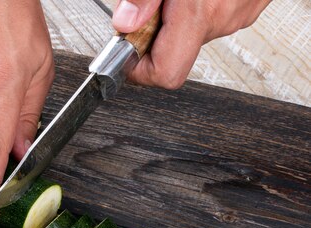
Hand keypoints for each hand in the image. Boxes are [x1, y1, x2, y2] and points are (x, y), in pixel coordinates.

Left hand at [112, 0, 270, 88]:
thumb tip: (125, 24)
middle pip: (175, 51)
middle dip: (154, 31)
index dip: (139, 69)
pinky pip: (213, 17)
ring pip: (193, 33)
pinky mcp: (249, 5)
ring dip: (176, 17)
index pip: (165, 73)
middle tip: (150, 5)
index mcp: (200, 12)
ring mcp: (240, 13)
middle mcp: (224, 19)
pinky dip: (198, 6)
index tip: (127, 48)